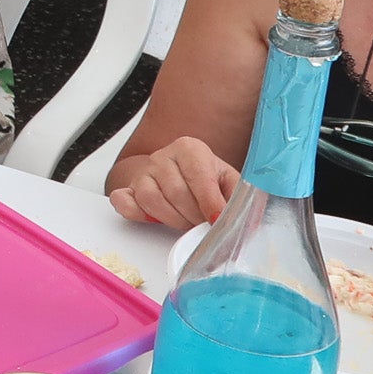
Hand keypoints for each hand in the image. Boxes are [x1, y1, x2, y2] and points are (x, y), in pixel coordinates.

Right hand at [106, 135, 238, 232]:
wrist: (177, 174)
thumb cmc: (205, 180)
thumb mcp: (227, 182)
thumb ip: (238, 198)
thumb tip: (248, 224)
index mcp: (190, 148)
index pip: (199, 178)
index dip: (210, 203)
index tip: (216, 221)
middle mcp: (163, 156)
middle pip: (176, 192)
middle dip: (192, 216)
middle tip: (202, 224)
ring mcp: (143, 172)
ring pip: (151, 200)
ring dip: (171, 219)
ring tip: (185, 221)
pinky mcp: (128, 188)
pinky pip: (125, 202)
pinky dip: (137, 214)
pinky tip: (154, 218)